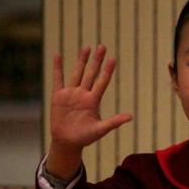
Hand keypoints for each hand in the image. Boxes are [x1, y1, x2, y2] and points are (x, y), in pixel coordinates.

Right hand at [47, 45, 131, 176]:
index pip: (102, 82)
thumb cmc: (85, 137)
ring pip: (77, 73)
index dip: (107, 71)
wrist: (67, 142)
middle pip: (91, 73)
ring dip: (81, 60)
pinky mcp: (58, 96)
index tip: (113, 59)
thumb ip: (114, 122)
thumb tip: (130, 117)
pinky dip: (57, 68)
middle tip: (102, 46)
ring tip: (86, 47)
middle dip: (96, 60)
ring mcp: (70, 94)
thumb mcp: (100, 130)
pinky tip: (58, 55)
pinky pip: (58, 79)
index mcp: (93, 101)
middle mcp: (83, 94)